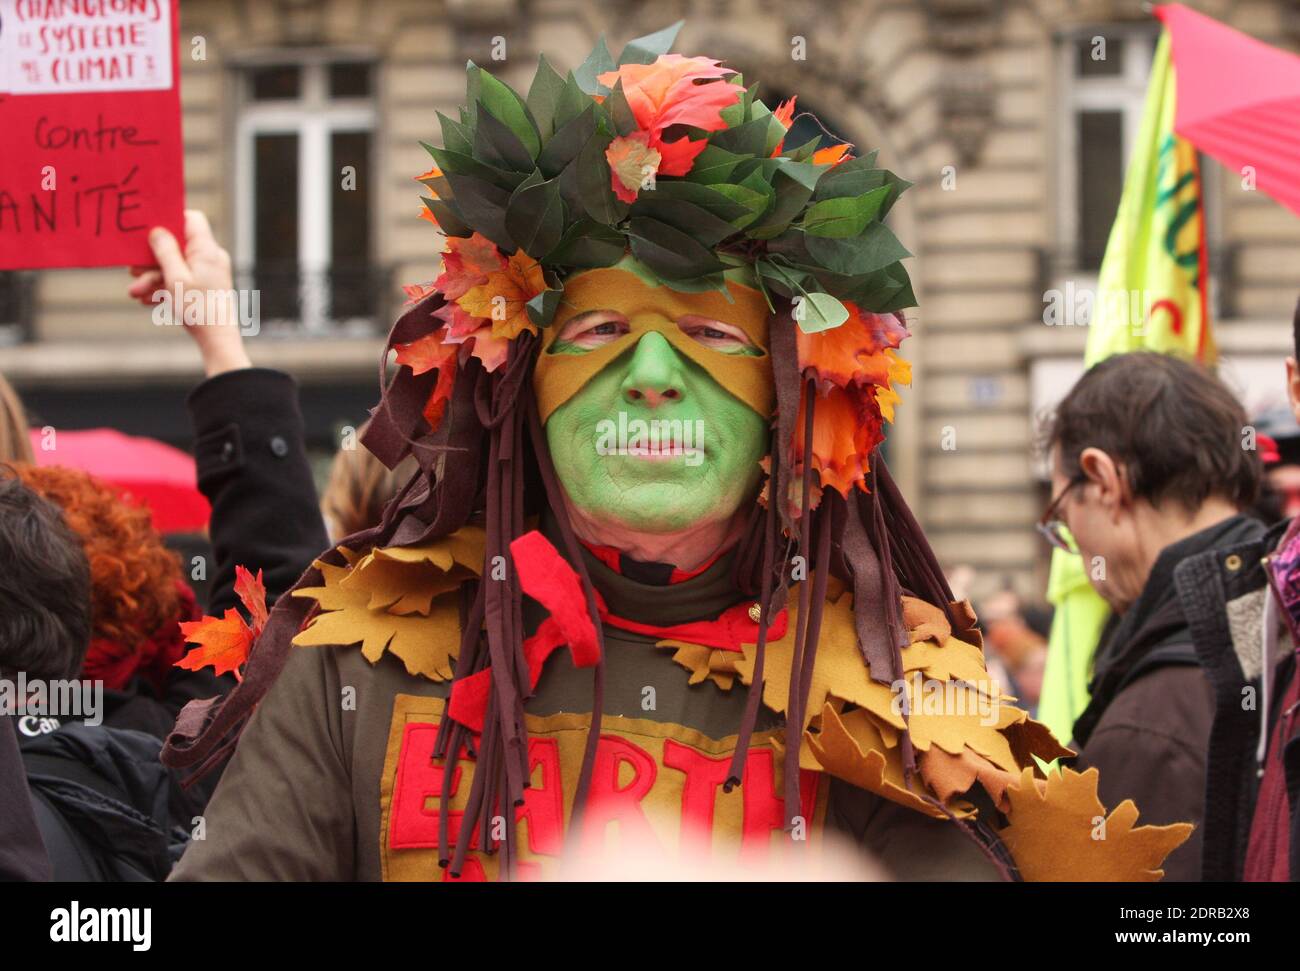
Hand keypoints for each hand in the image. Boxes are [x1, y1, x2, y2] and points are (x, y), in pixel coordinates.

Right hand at [129, 209, 251, 377]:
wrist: (217, 339)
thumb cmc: (198, 308)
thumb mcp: (175, 277)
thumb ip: (165, 251)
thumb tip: (157, 230)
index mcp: (207, 250)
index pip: (191, 219)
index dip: (169, 219)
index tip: (149, 228)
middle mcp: (210, 258)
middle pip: (177, 245)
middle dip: (152, 260)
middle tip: (132, 270)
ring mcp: (208, 273)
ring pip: (175, 266)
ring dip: (153, 278)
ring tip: (135, 293)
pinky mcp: (204, 287)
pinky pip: (181, 280)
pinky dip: (164, 288)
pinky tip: (147, 301)